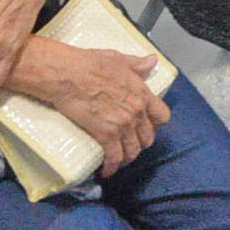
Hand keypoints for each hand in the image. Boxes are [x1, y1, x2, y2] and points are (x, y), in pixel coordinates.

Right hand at [15, 43, 167, 172]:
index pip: (162, 116)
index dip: (155, 125)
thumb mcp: (117, 58)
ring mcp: (122, 124)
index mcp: (141, 92)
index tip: (146, 127)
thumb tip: (152, 61)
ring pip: (132, 150)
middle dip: (139, 144)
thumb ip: (137, 64)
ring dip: (126, 158)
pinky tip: (107, 170)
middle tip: (128, 144)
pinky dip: (112, 166)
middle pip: (147, 138)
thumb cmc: (88, 63)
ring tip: (118, 159)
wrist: (67, 74)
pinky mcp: (106, 134)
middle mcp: (136, 110)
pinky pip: (114, 157)